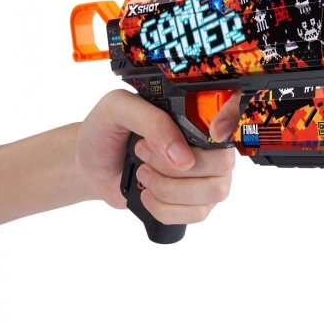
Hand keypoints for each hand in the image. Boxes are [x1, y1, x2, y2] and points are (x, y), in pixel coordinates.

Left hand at [75, 89, 239, 223]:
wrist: (90, 165)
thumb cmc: (105, 132)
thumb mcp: (118, 109)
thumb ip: (152, 121)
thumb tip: (182, 156)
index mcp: (196, 116)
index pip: (233, 121)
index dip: (230, 127)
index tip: (208, 135)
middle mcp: (208, 148)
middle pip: (223, 166)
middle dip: (177, 167)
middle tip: (143, 153)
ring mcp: (206, 179)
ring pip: (213, 194)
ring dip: (169, 189)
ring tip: (143, 174)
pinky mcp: (195, 205)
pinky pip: (196, 215)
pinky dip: (164, 208)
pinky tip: (148, 195)